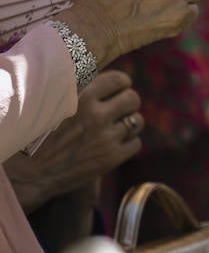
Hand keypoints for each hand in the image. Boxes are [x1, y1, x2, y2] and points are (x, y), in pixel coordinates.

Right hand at [4, 70, 141, 211]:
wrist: (29, 173)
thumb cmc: (39, 136)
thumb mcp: (55, 105)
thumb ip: (79, 91)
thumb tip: (102, 79)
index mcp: (81, 98)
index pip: (119, 80)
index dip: (122, 84)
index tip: (120, 88)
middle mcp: (96, 115)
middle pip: (133, 99)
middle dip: (128, 103)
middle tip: (120, 109)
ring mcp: (106, 137)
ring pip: (137, 121)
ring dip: (130, 123)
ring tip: (117, 127)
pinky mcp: (111, 158)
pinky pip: (136, 143)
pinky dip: (128, 143)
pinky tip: (115, 144)